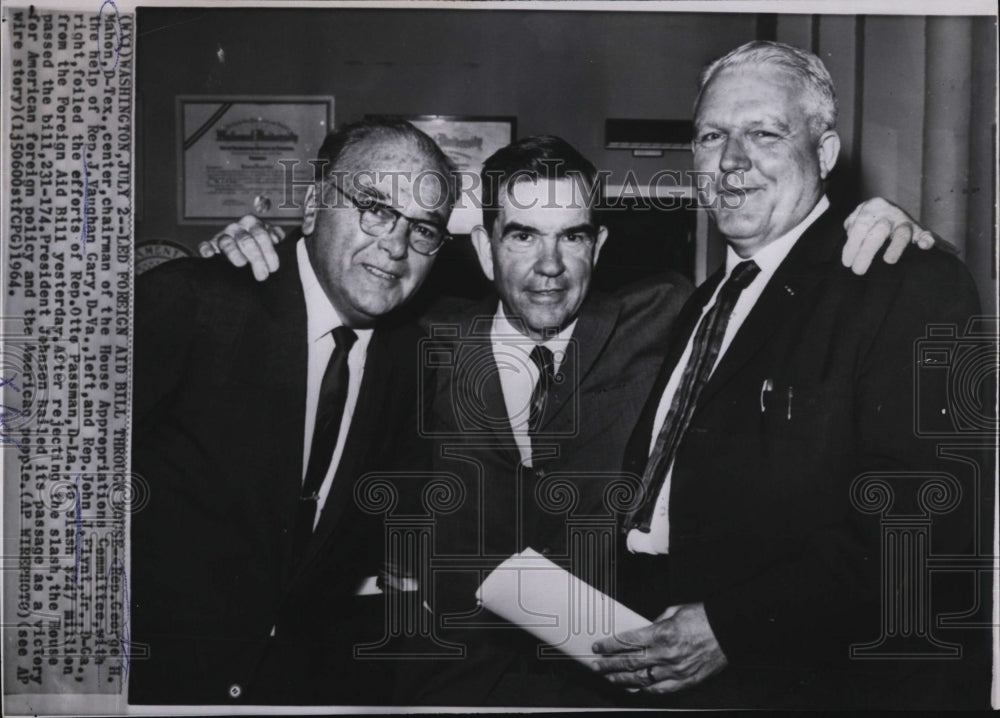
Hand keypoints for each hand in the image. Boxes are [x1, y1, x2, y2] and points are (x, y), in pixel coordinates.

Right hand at [198, 214, 284, 280]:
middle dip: (256, 259)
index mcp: (253, 223)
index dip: (269, 252)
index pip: (262, 235)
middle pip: (246, 241)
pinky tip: (210, 255)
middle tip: (262, 275)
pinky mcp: (210, 245)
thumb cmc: (259, 245)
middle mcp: (238, 228)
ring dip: (234, 254)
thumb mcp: (270, 239)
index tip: (273, 268)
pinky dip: (206, 249)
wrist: (242, 249)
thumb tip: (277, 238)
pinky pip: (205, 245)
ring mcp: (223, 235)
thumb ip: (275, 236)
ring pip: (227, 242)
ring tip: (242, 264)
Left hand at [591, 603, 726, 694]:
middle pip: (630, 663)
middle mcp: (667, 655)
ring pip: (642, 680)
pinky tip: (636, 688)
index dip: (609, 645)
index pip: (627, 642)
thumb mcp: (675, 611)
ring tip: (611, 678)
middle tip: (597, 665)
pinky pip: (661, 690)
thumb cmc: (705, 619)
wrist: (729, 630)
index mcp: (662, 634)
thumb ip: (656, 622)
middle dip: (610, 665)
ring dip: (623, 679)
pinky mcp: (686, 681)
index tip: (599, 646)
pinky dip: (646, 689)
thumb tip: (643, 629)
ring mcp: (676, 671)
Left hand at [841, 197, 937, 274]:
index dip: (852, 245)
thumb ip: (852, 226)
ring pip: (902, 234)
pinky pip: (925, 235)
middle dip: (867, 252)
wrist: (891, 215)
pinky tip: (924, 245)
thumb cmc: (868, 221)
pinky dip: (926, 240)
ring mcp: (906, 222)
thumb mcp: (857, 218)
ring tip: (889, 260)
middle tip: (858, 270)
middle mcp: (890, 213)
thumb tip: (849, 242)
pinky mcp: (919, 232)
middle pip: (880, 231)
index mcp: (873, 206)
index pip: (860, 226)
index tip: (846, 263)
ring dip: (895, 247)